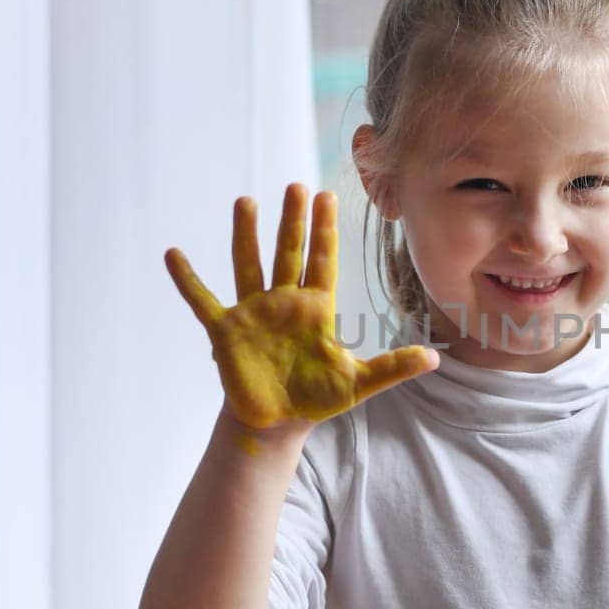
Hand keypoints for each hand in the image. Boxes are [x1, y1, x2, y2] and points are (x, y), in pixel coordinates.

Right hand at [165, 183, 437, 431]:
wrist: (278, 422)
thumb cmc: (317, 398)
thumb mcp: (359, 383)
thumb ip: (393, 366)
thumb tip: (435, 357)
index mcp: (316, 309)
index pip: (322, 260)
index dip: (324, 230)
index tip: (326, 196)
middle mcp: (284, 302)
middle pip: (288, 253)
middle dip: (292, 220)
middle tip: (296, 186)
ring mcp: (253, 313)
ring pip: (248, 264)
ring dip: (246, 235)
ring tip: (245, 200)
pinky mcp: (226, 331)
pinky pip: (203, 300)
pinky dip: (187, 280)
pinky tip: (174, 254)